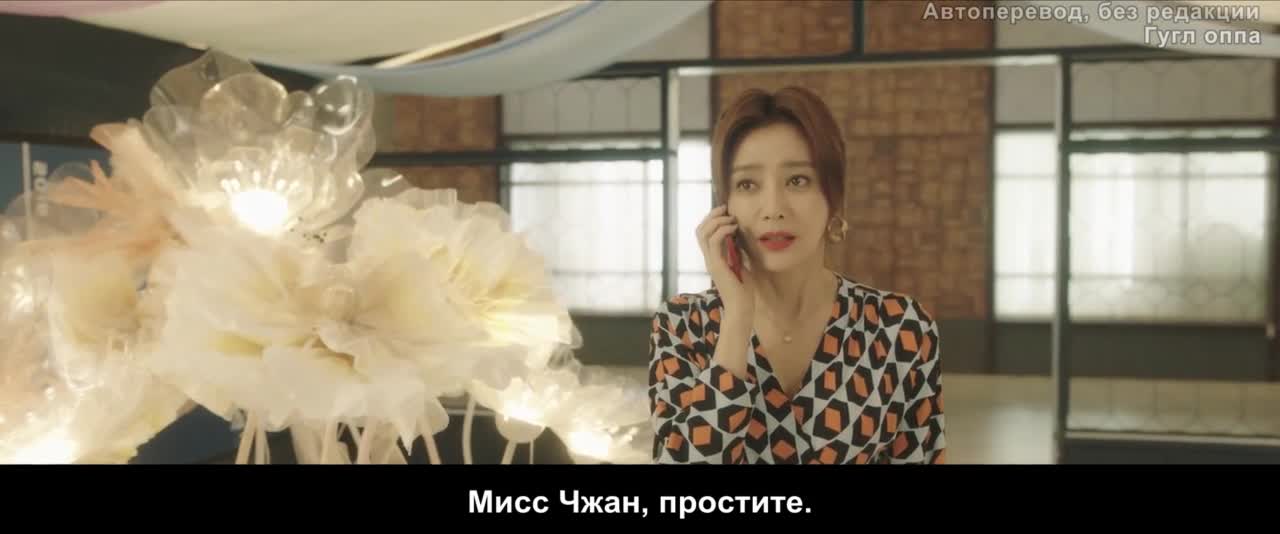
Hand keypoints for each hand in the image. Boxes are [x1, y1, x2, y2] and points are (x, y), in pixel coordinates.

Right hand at [696, 205, 753, 322]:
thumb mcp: (741, 265)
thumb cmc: (743, 290)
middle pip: (700, 230)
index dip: (712, 219)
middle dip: (712, 215)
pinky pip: (714, 242)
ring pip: (704, 233)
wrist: (741, 308)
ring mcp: (711, 262)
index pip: (704, 233)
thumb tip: (740, 238)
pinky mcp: (716, 266)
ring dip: (717, 221)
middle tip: (726, 209)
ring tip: (731, 218)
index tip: (727, 211)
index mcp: (713, 258)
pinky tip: (734, 228)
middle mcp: (709, 258)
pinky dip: (723, 230)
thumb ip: (737, 252)